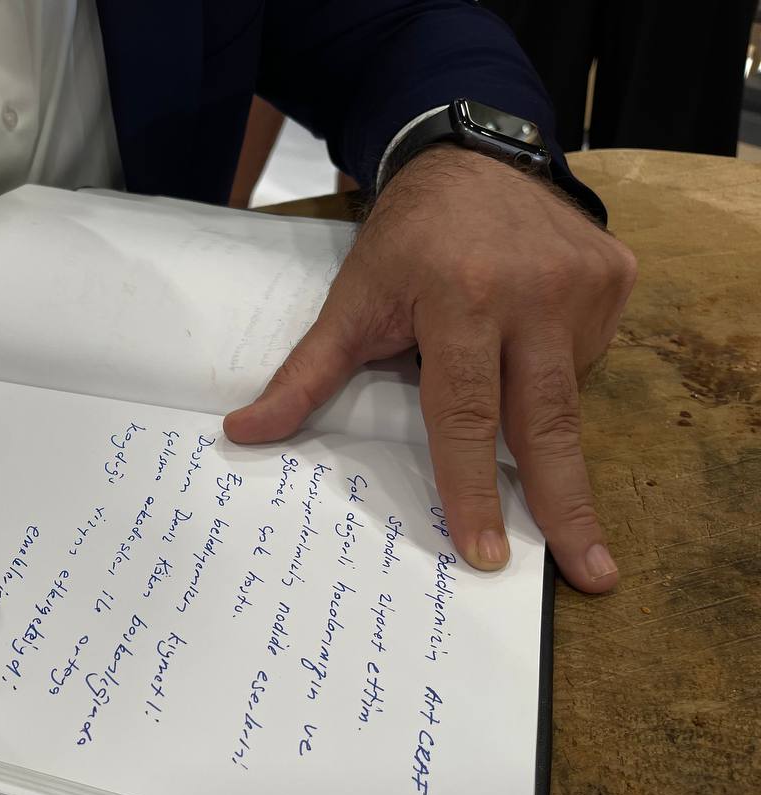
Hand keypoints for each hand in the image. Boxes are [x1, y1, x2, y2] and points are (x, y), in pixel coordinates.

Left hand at [224, 145, 636, 591]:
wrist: (468, 155)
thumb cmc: (402, 241)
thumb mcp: (349, 302)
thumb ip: (305, 375)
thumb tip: (243, 435)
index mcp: (460, 298)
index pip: (465, 414)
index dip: (472, 488)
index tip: (484, 551)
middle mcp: (533, 291)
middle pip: (546, 421)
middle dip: (568, 505)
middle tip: (592, 573)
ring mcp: (583, 283)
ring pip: (568, 392)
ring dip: (547, 426)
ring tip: (524, 404)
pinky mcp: (616, 276)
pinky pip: (589, 356)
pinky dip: (558, 371)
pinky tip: (531, 343)